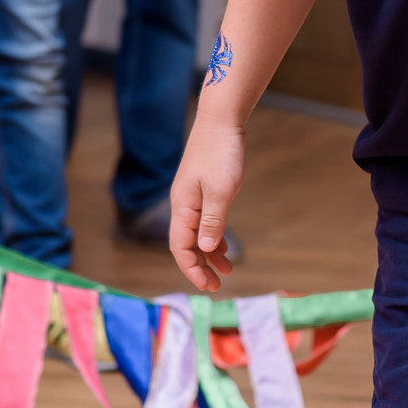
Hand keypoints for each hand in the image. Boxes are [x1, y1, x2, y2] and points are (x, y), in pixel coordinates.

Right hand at [169, 119, 246, 291]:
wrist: (221, 121)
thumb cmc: (221, 153)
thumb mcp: (221, 190)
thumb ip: (213, 221)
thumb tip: (207, 249)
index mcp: (183, 207)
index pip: (180, 247)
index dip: (192, 269)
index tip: (207, 285)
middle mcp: (183, 205)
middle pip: (186, 245)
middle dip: (200, 267)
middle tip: (217, 286)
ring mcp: (193, 198)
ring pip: (197, 235)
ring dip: (210, 254)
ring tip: (227, 271)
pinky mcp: (203, 191)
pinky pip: (205, 223)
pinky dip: (214, 238)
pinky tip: (225, 248)